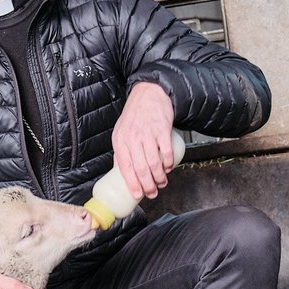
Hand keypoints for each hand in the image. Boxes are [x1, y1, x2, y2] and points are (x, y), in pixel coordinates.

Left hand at [112, 82, 176, 198]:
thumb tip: (120, 172)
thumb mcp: (121, 131)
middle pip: (140, 168)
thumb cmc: (135, 115)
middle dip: (147, 185)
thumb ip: (121, 150)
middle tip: (153, 193)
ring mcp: (147, 133)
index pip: (124, 167)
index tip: (138, 195)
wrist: (149, 94)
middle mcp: (132, 137)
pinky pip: (166, 151)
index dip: (132, 184)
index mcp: (120, 140)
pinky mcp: (162, 129)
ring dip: (159, 177)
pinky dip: (168, 163)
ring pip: (154, 162)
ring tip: (162, 183)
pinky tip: (168, 168)